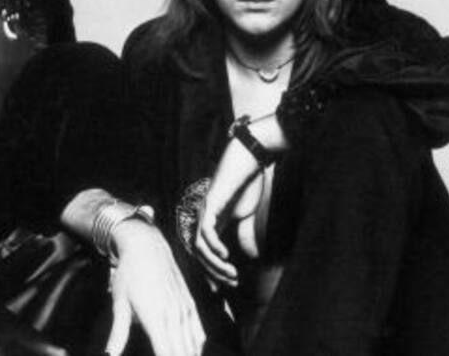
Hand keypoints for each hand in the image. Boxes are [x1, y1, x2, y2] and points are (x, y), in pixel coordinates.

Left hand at [104, 220, 204, 355]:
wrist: (147, 245)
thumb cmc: (129, 275)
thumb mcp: (120, 304)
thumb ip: (118, 333)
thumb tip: (109, 355)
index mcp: (155, 319)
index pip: (167, 354)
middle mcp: (174, 316)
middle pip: (182, 353)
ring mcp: (185, 311)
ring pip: (193, 346)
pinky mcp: (189, 305)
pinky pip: (198, 334)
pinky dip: (195, 348)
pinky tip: (191, 352)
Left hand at [194, 139, 262, 287]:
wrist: (248, 161)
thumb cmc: (246, 185)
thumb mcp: (246, 216)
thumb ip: (244, 235)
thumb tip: (251, 256)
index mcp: (211, 222)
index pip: (204, 251)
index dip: (210, 271)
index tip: (221, 288)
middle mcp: (203, 218)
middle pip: (198, 252)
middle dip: (212, 272)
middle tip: (229, 283)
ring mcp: (204, 211)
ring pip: (199, 245)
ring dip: (214, 263)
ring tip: (229, 273)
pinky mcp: (210, 204)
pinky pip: (205, 230)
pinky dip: (213, 245)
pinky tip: (224, 255)